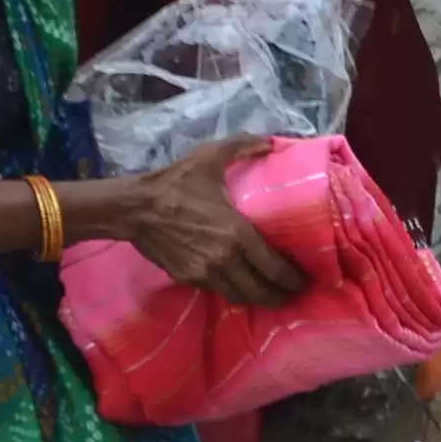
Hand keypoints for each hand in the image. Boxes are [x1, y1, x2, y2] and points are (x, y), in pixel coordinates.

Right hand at [127, 136, 305, 306]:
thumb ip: (243, 147)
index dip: (293, 280)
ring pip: (240, 297)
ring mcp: (205, 273)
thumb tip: (271, 142)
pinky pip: (218, 292)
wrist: (135, 208)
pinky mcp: (188, 279)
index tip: (305, 281)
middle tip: (294, 295)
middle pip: (261, 291)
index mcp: (238, 233)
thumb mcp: (210, 157)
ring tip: (272, 296)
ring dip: (258, 300)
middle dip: (281, 296)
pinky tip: (241, 287)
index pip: (275, 268)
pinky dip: (233, 292)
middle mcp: (225, 260)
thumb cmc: (175, 182)